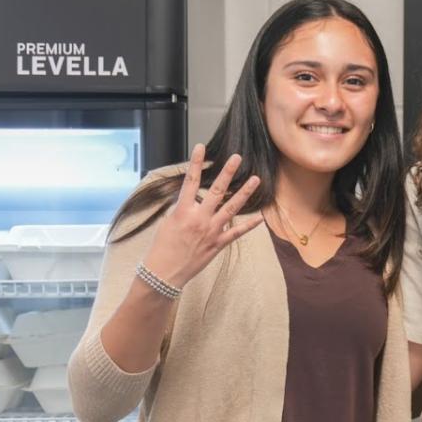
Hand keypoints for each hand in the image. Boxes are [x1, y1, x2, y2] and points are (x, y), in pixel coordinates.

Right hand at [141, 144, 262, 286]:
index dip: (195, 163)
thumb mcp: (168, 222)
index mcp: (183, 211)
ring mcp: (211, 231)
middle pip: (216, 190)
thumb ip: (182, 208)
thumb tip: (192, 198)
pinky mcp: (218, 244)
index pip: (190, 181)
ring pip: (232, 208)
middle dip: (228, 172)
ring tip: (256, 179)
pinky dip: (249, 225)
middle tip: (237, 158)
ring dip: (244, 192)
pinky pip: (236, 232)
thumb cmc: (162, 247)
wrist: (164, 273)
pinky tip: (260, 217)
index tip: (201, 147)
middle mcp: (199, 218)